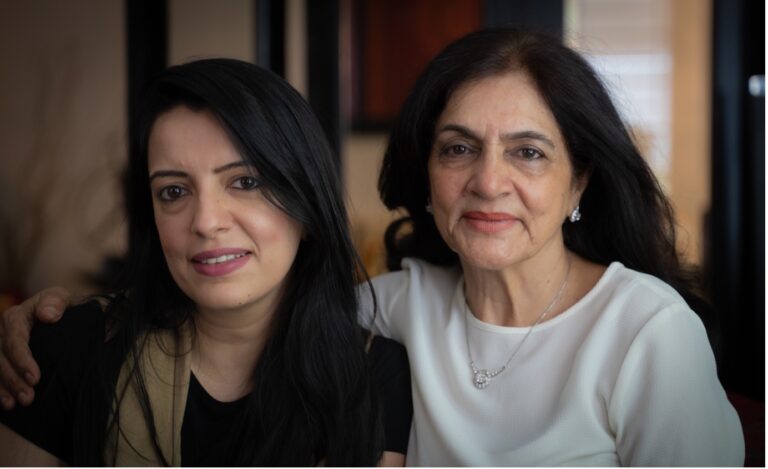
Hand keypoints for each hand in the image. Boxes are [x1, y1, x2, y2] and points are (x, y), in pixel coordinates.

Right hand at [0, 287, 70, 409]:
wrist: (61, 314)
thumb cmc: (62, 307)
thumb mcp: (63, 298)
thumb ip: (56, 302)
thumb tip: (47, 315)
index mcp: (16, 316)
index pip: (14, 338)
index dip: (21, 359)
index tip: (35, 378)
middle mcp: (2, 331)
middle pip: (0, 357)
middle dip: (12, 379)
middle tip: (28, 398)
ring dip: (3, 388)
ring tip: (15, 404)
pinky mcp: (1, 358)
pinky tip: (6, 404)